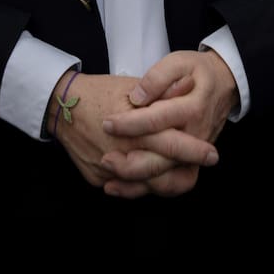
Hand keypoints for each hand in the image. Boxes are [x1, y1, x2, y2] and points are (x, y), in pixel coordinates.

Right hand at [50, 71, 217, 197]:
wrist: (61, 106)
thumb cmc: (98, 92)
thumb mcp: (131, 87)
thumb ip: (161, 93)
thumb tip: (189, 86)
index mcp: (133, 131)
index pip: (172, 145)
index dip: (195, 151)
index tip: (213, 154)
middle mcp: (121, 155)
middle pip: (162, 174)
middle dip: (186, 171)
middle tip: (204, 165)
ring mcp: (107, 171)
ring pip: (145, 187)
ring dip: (165, 180)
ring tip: (182, 170)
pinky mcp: (96, 179)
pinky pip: (125, 187)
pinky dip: (141, 182)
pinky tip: (153, 173)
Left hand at [99, 50, 237, 196]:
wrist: (224, 85)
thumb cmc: (198, 72)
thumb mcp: (179, 62)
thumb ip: (157, 78)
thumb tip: (137, 97)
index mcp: (192, 108)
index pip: (157, 120)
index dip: (130, 124)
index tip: (107, 123)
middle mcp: (196, 136)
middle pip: (164, 159)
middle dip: (131, 164)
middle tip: (105, 158)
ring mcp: (196, 154)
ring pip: (168, 181)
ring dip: (137, 184)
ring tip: (109, 181)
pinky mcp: (191, 162)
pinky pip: (170, 186)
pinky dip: (145, 190)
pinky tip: (120, 186)